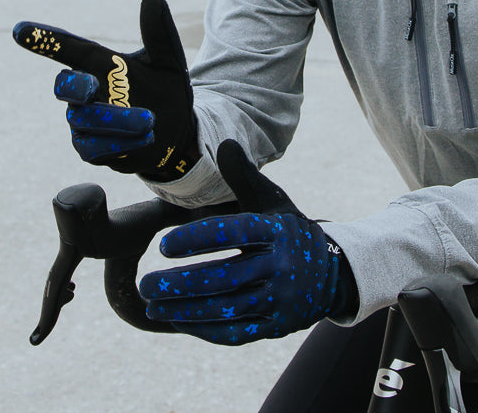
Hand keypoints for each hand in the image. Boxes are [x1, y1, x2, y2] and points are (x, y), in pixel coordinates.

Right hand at [12, 0, 198, 182]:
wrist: (177, 131)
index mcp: (99, 65)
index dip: (44, 40)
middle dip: (75, 85)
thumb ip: (159, 33)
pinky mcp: (91, 150)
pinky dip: (120, 144)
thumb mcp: (168, 60)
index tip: (20, 31)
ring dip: (117, 120)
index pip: (68, 49)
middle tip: (92, 86)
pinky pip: (94, 148)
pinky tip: (146, 139)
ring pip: (84, 121)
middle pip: (65, 87)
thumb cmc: (165, 89)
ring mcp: (84, 123)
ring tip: (150, 120)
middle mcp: (85, 93)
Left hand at [138, 140, 356, 344]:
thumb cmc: (287, 230)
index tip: (163, 245)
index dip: (197, 238)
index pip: (234, 233)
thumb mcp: (271, 200)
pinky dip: (204, 329)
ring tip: (151, 305)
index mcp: (277, 232)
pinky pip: (236, 333)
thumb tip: (224, 143)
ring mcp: (280, 301)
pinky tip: (177, 321)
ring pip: (227, 309)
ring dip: (185, 311)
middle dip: (181, 284)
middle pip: (225, 278)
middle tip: (145, 284)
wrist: (332, 273)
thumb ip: (244, 176)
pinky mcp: (276, 327)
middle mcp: (281, 267)